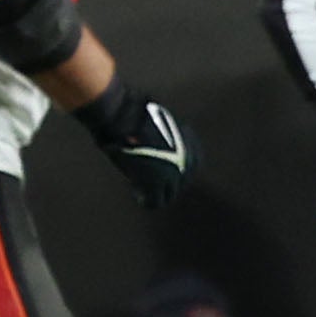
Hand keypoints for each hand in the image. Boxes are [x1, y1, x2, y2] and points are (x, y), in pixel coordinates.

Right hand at [85, 87, 197, 208]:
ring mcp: (173, 174)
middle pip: (180, 182)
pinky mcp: (155, 183)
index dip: (173, 170)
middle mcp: (187, 161)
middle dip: (165, 183)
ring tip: (139, 188)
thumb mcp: (160, 124)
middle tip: (146, 180)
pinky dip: (145, 200)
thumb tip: (156, 151)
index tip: (157, 168)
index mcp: (191, 145)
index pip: (190, 166)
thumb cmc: (135, 114)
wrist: (124, 116)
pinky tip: (136, 192)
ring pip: (169, 194)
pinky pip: (155, 202)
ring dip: (155, 192)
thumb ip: (166, 140)